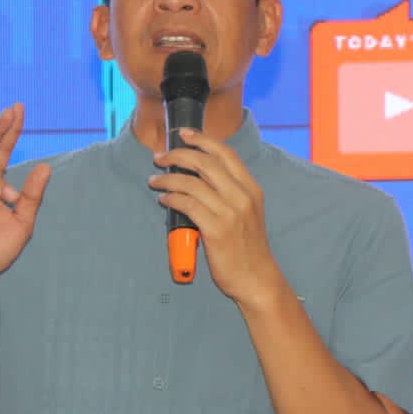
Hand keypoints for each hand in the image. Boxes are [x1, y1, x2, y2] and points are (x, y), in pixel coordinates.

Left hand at [150, 129, 280, 305]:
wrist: (257, 279)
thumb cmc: (248, 248)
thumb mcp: (247, 213)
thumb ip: (229, 194)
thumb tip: (198, 178)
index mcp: (251, 189)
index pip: (225, 154)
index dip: (203, 140)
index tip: (185, 134)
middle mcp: (242, 196)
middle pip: (205, 162)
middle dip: (178, 155)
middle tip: (161, 157)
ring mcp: (230, 213)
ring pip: (191, 182)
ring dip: (167, 178)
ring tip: (155, 180)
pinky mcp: (216, 230)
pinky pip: (187, 205)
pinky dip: (171, 198)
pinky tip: (164, 199)